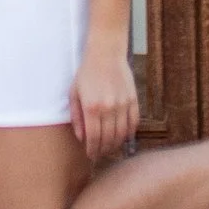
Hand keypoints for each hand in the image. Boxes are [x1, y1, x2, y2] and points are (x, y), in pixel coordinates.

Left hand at [70, 40, 138, 164]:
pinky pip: (133, 123)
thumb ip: (76, 117)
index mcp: (92, 107)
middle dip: (103, 151)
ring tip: (110, 148)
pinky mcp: (133, 100)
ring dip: (116, 145)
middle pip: (108, 139)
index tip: (91, 156)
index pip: (93, 138)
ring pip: (122, 134)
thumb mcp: (74, 93)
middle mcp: (108, 108)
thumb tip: (81, 138)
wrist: (106, 53)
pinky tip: (124, 137)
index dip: (92, 150)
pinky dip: (129, 133)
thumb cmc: (87, 73)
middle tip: (99, 155)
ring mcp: (122, 104)